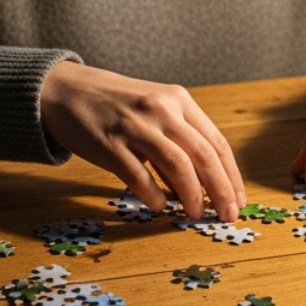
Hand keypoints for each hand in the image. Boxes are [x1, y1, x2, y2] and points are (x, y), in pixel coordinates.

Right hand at [39, 62, 244, 221]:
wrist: (66, 90)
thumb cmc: (116, 106)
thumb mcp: (155, 110)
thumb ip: (179, 141)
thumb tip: (205, 186)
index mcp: (179, 100)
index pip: (217, 142)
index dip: (232, 176)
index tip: (239, 201)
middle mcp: (161, 109)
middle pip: (203, 155)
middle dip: (221, 190)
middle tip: (227, 215)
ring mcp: (135, 125)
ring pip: (177, 165)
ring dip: (192, 195)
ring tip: (196, 214)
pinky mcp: (109, 143)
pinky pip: (138, 175)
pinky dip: (153, 195)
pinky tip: (159, 206)